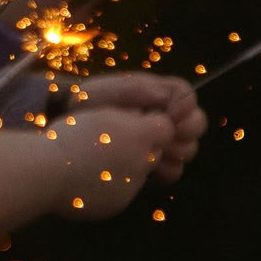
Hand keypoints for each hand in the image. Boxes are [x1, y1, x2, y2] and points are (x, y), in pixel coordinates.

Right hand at [52, 106, 173, 218]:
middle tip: (108, 143)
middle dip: (138, 149)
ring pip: (138, 174)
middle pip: (153, 154)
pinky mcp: (117, 204)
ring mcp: (131, 187)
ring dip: (123, 168)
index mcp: (140, 136)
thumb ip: (129, 117)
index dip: (149, 125)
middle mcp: (143, 162)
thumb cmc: (71, 136)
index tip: (130, 124)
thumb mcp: (102, 113)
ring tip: (93, 162)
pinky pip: (121, 192)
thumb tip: (143, 119)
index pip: (164, 129)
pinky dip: (110, 185)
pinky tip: (87, 179)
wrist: (47, 173)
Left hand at [74, 71, 203, 179]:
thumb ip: (134, 90)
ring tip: (157, 154)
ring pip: (188, 148)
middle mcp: (161, 117)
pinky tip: (152, 171)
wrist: (66, 137)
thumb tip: (164, 96)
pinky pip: (173, 170)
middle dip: (187, 131)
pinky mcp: (150, 163)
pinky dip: (167, 170)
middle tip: (169, 138)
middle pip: (195, 123)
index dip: (185, 106)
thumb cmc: (83, 108)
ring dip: (178, 151)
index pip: (186, 95)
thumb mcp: (103, 92)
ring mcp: (158, 141)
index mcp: (153, 93)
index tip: (171, 116)